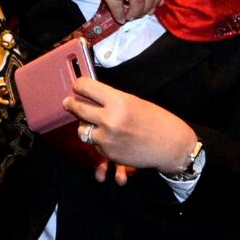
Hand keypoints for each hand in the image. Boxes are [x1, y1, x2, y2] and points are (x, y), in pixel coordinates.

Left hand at [63, 78, 196, 176]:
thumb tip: (92, 97)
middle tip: (68, 102)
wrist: (171, 145)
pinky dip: (98, 140)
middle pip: (78, 108)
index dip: (79, 85)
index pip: (85, 87)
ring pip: (82, 130)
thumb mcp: (134, 101)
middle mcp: (109, 119)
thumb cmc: (156, 120)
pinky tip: (108, 137)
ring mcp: (106, 139)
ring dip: (85, 125)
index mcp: (117, 101)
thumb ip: (112, 100)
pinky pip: (94, 144)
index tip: (77, 85)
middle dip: (71, 104)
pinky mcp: (108, 154)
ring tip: (91, 122)